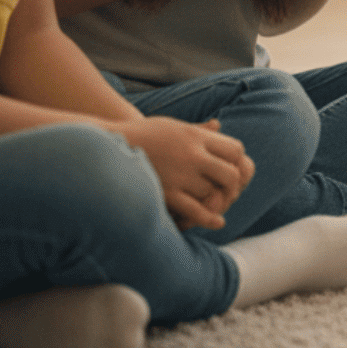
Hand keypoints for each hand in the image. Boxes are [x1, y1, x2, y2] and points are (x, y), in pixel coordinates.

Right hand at [111, 116, 253, 229]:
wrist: (107, 145)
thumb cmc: (142, 135)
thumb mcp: (172, 125)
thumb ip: (198, 130)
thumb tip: (218, 125)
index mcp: (195, 136)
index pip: (236, 149)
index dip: (239, 161)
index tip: (233, 168)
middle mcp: (191, 154)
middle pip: (231, 173)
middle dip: (234, 184)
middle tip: (231, 191)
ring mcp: (179, 174)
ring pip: (213, 193)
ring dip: (216, 201)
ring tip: (216, 204)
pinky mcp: (166, 192)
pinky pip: (196, 210)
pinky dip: (209, 218)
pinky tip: (217, 222)